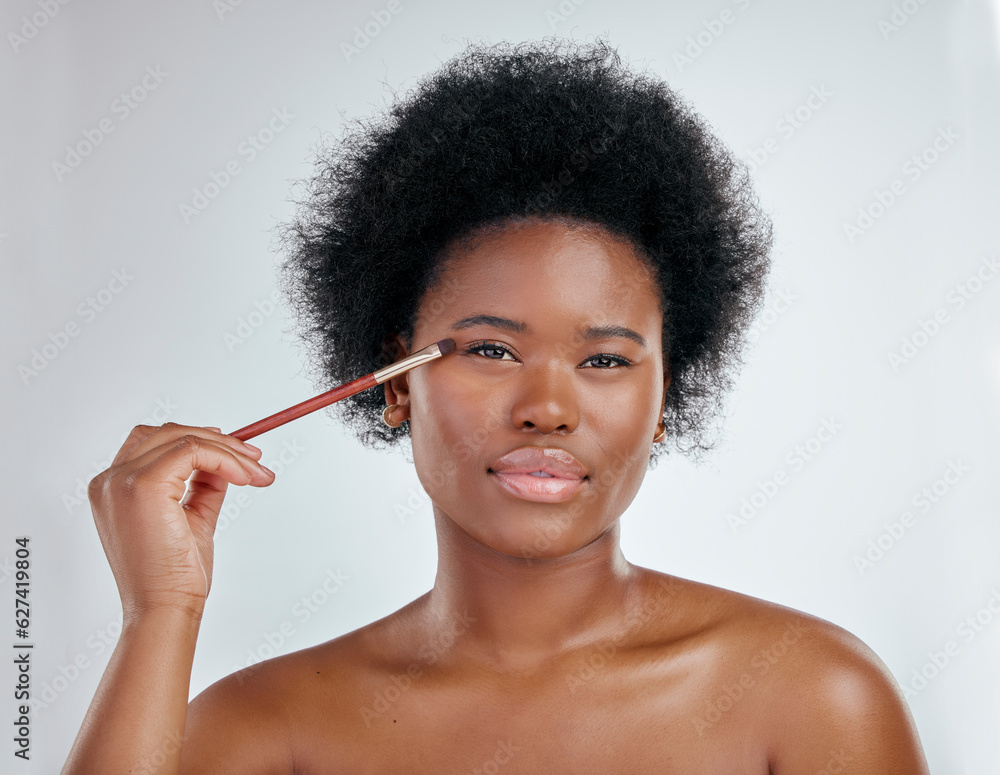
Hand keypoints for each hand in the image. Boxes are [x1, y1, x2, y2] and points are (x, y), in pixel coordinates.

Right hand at [87, 423, 274, 620]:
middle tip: (255, 458)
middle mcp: (110, 481)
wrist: (165, 608)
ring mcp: (123, 481)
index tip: (236, 452)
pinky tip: (244, 477)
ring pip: (184, 439)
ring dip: (228, 450)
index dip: (196, 439)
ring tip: (256, 472)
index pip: (152, 443)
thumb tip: (225, 461)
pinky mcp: (145, 485)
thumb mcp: (193, 517)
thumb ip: (203, 486)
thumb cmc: (175, 575)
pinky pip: (193, 451)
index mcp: (113, 489)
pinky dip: (225, 458)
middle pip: (167, 433)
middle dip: (218, 441)